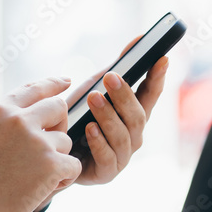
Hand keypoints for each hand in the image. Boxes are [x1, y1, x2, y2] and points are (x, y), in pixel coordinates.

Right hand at [0, 77, 82, 211]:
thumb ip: (4, 122)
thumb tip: (26, 112)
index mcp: (0, 111)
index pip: (34, 88)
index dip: (53, 84)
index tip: (66, 81)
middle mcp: (19, 120)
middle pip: (58, 108)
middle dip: (59, 126)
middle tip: (49, 148)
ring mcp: (37, 140)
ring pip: (66, 141)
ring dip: (58, 159)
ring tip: (35, 178)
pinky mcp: (51, 163)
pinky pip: (73, 164)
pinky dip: (65, 178)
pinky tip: (45, 188)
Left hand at [59, 35, 169, 188]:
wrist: (50, 151)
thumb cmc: (78, 117)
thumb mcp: (95, 87)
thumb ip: (119, 66)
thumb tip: (139, 39)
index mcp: (133, 114)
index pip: (151, 94)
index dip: (158, 77)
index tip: (161, 59)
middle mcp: (133, 136)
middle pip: (138, 116)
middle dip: (125, 96)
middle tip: (111, 77)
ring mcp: (122, 156)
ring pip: (124, 136)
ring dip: (109, 116)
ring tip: (94, 99)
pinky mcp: (106, 173)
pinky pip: (108, 159)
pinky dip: (100, 143)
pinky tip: (90, 129)